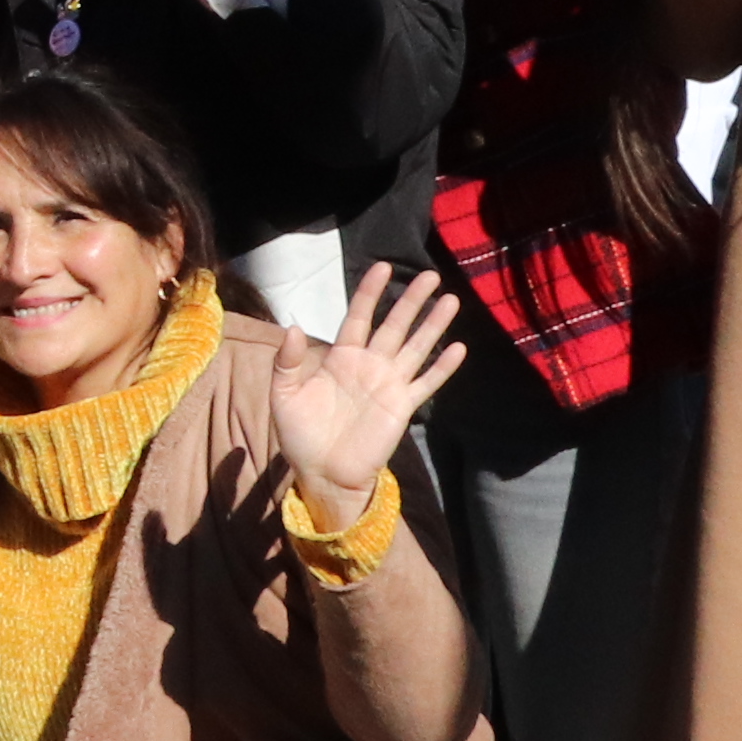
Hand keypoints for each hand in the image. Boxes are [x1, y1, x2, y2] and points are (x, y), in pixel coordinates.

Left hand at [268, 261, 469, 517]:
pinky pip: (426, 383)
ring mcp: (389, 384)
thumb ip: (287, 362)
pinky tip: (458, 348)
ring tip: (451, 300)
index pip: (359, 316)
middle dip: (411, 300)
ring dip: (433, 325)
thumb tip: (292, 327)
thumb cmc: (300, 435)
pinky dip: (442, 367)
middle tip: (430, 275)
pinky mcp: (403, 406)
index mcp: (340, 357)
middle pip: (394, 325)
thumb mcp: (283, 395)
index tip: (382, 267)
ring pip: (415, 347)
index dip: (369, 292)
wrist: (322, 473)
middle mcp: (369, 365)